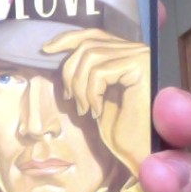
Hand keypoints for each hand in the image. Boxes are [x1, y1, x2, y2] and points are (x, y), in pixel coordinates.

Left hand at [44, 28, 149, 177]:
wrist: (144, 156)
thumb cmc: (120, 129)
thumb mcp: (96, 96)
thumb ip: (86, 72)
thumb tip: (52, 49)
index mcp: (129, 55)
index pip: (95, 35)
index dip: (69, 37)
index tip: (46, 49)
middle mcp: (141, 50)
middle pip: (88, 44)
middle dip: (70, 72)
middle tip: (73, 101)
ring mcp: (144, 56)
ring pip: (90, 55)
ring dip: (80, 87)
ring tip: (86, 110)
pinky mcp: (144, 68)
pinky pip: (99, 71)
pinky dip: (90, 93)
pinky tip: (96, 112)